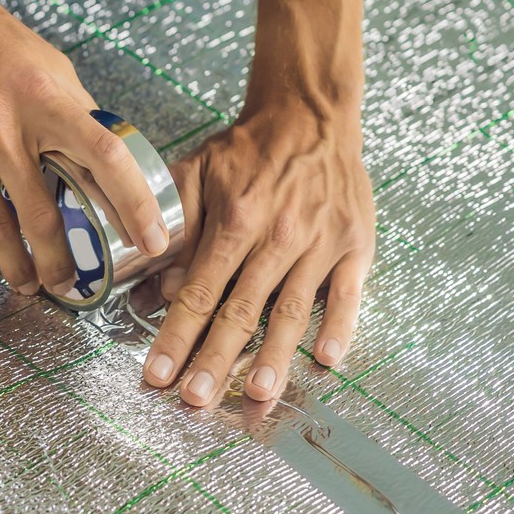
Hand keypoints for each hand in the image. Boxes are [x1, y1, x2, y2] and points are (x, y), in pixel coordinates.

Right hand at [0, 0, 172, 291]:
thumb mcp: (43, 58)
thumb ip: (74, 107)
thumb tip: (103, 153)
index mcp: (44, 96)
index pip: (105, 157)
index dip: (134, 204)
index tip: (151, 240)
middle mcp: (0, 122)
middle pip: (43, 213)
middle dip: (62, 261)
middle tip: (74, 285)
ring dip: (15, 267)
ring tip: (28, 285)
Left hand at [142, 104, 373, 405]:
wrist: (311, 113)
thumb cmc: (251, 149)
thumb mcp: (198, 170)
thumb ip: (177, 226)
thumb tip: (158, 283)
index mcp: (236, 220)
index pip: (199, 291)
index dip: (176, 336)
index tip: (158, 374)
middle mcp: (278, 236)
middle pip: (241, 311)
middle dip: (216, 359)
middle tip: (197, 400)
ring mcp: (320, 243)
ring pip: (292, 311)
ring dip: (273, 357)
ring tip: (258, 394)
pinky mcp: (355, 244)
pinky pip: (347, 293)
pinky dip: (340, 327)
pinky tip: (327, 359)